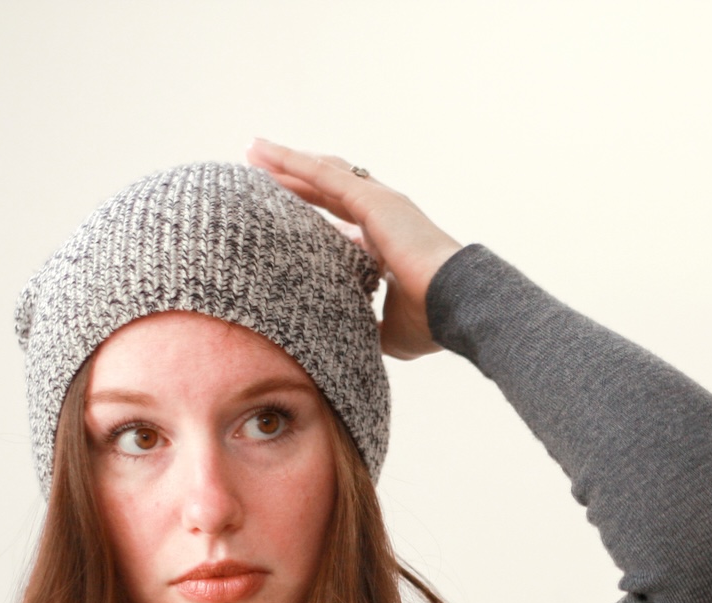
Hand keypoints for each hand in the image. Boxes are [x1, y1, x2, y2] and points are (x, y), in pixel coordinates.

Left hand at [246, 138, 460, 359]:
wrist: (458, 304)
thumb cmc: (431, 321)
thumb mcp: (388, 330)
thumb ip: (365, 325)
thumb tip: (348, 344)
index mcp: (388, 242)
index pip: (342, 218)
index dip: (313, 211)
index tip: (283, 211)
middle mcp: (384, 216)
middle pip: (328, 189)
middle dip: (294, 179)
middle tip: (260, 168)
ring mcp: (380, 203)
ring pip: (322, 173)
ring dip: (286, 161)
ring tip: (253, 150)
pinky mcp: (373, 199)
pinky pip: (322, 174)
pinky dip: (291, 161)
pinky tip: (262, 151)